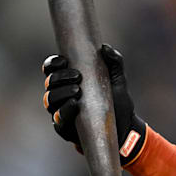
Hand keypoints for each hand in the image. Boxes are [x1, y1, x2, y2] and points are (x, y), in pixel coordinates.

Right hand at [41, 44, 147, 165]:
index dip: (53, 63)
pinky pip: (58, 119)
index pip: (52, 69)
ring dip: (61, 93)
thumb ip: (114, 62)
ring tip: (78, 90)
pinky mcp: (64, 128)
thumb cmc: (118, 102)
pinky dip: (65, 111)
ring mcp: (61, 111)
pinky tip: (74, 104)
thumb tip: (104, 47)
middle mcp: (61, 95)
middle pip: (49, 83)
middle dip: (60, 77)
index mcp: (69, 81)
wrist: (125, 128)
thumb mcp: (118, 80)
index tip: (64, 61)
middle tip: (77, 76)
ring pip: (50, 99)